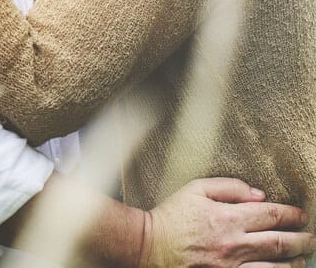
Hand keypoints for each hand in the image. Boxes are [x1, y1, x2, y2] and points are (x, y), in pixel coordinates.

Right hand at [143, 178, 314, 266]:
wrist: (148, 244)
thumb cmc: (171, 215)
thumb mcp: (195, 189)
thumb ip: (228, 187)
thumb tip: (258, 194)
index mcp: (228, 217)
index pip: (271, 214)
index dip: (292, 215)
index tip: (300, 215)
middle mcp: (233, 242)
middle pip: (280, 243)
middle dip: (302, 240)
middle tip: (310, 238)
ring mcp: (230, 265)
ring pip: (274, 267)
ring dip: (293, 263)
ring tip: (300, 259)